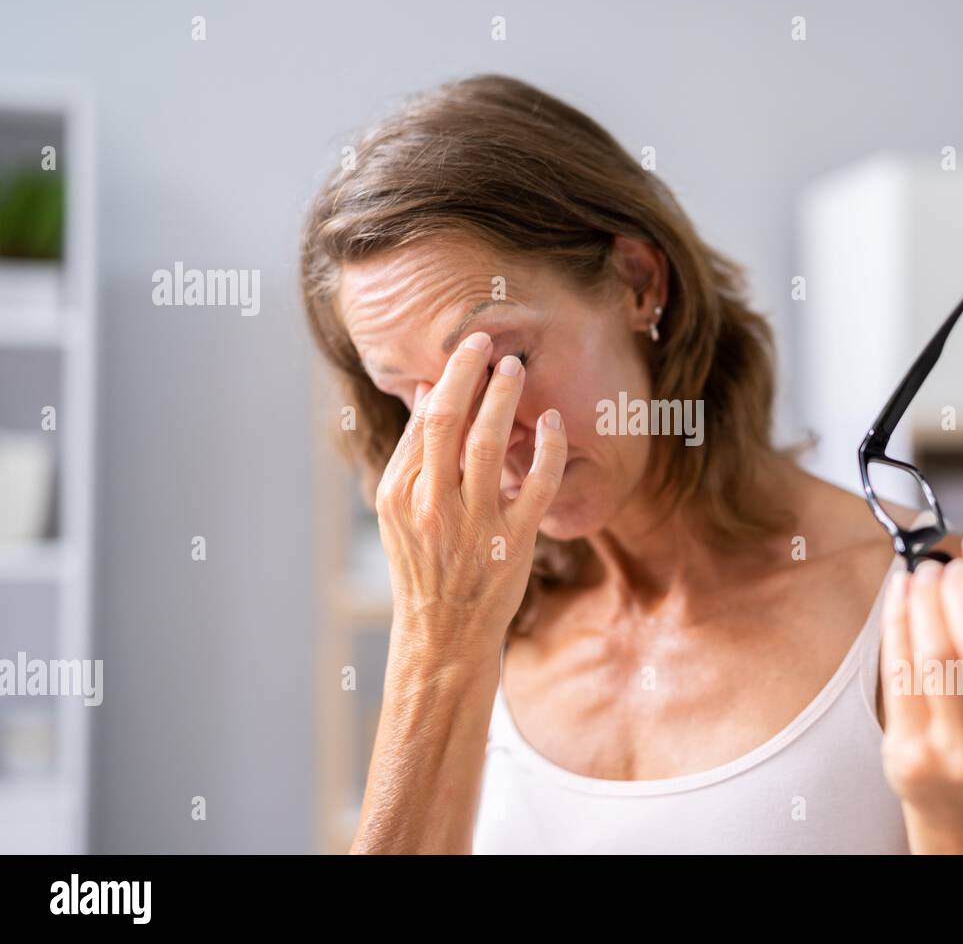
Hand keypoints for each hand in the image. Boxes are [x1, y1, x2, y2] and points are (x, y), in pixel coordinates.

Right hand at [374, 330, 566, 671]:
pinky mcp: (511, 543)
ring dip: (504, 399)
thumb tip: (425, 395)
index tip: (468, 352)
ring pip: (489, 445)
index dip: (448, 379)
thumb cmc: (423, 565)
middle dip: (469, 373)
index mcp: (400, 492)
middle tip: (487, 341)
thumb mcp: (398, 512)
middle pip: (447, 421)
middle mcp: (432, 504)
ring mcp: (473, 524)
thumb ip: (412, 457)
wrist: (442, 632)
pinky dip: (548, 449)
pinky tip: (553, 422)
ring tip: (516, 368)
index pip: (423, 420)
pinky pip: (537, 485)